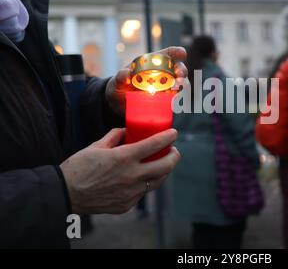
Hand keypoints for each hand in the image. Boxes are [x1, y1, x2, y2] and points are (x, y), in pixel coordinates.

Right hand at [60, 128, 179, 214]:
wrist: (65, 194)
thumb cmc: (79, 167)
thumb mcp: (96, 146)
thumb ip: (115, 136)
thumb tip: (126, 131)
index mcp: (124, 157)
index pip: (155, 144)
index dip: (168, 137)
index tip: (174, 133)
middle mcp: (131, 176)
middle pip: (165, 166)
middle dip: (174, 156)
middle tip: (174, 151)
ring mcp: (131, 192)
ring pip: (157, 181)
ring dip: (163, 171)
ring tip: (162, 164)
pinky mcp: (127, 204)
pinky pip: (142, 192)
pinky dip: (145, 183)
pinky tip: (142, 178)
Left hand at [105, 47, 187, 115]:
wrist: (119, 103)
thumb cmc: (120, 86)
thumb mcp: (117, 80)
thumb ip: (121, 76)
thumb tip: (126, 74)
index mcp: (153, 63)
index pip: (168, 54)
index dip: (176, 52)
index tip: (182, 54)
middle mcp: (163, 74)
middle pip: (178, 68)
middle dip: (182, 70)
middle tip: (179, 75)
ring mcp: (165, 87)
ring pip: (180, 84)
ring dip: (182, 86)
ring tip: (177, 88)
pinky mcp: (165, 100)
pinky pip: (175, 99)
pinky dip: (176, 100)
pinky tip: (172, 101)